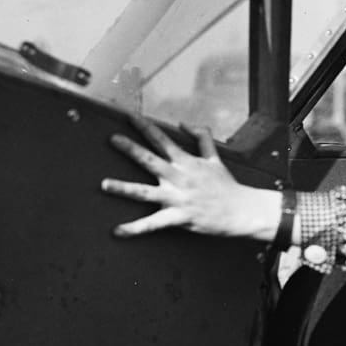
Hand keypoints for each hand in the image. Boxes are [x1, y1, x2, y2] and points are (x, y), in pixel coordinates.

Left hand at [101, 115, 278, 239]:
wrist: (241, 210)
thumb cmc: (226, 186)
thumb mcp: (214, 158)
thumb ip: (201, 137)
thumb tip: (183, 123)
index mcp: (186, 162)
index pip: (162, 139)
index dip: (145, 126)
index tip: (129, 115)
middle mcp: (179, 177)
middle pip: (150, 160)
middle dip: (130, 149)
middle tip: (113, 139)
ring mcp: (178, 197)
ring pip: (146, 192)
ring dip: (124, 188)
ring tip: (104, 184)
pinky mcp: (179, 217)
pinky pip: (154, 224)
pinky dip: (135, 228)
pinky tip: (118, 231)